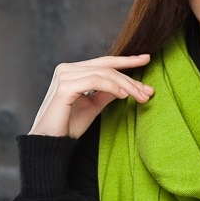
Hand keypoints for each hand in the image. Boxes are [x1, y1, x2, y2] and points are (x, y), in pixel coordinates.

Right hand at [29, 54, 153, 138]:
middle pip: (107, 66)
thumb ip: (106, 93)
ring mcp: (65, 75)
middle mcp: (67, 69)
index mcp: (73, 71)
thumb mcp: (93, 106)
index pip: (104, 62)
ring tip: (141, 97)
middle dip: (131, 77)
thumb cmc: (68, 125)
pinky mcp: (65, 87)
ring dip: (126, 85)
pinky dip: (112, 87)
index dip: (126, 60)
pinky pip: (95, 81)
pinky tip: (124, 96)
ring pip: (104, 73)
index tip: (146, 59)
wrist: (50, 141)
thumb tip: (125, 86)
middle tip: (149, 91)